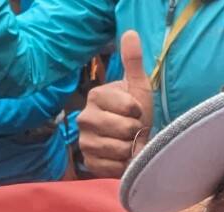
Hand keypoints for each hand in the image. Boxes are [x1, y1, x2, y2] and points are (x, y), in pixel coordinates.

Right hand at [76, 31, 154, 178]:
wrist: (131, 140)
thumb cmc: (136, 113)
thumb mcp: (138, 86)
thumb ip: (133, 62)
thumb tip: (130, 32)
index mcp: (96, 96)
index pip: (129, 108)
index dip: (140, 113)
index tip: (137, 112)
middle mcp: (84, 118)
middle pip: (124, 129)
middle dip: (135, 132)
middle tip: (133, 131)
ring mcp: (84, 141)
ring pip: (118, 149)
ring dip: (130, 150)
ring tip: (127, 144)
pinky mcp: (87, 162)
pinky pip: (111, 167)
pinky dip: (121, 165)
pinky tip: (120, 158)